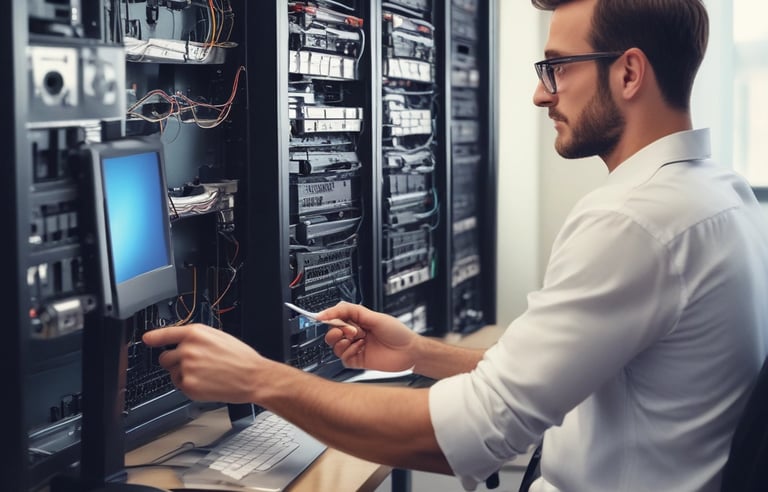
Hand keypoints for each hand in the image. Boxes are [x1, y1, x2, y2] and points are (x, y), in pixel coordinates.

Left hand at [142, 324, 262, 403]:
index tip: (146, 339)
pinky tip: (206, 383)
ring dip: (183, 374)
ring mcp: (187, 368)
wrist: (253, 377)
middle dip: (174, 361)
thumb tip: (181, 342)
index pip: (166, 334)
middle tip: (193, 365)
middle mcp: (188, 349)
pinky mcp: (189, 386)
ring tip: (205, 374)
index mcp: (196, 334)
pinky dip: (190, 386)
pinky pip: (180, 386)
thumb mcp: (219, 337)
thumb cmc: (241, 358)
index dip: (153, 337)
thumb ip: (197, 338)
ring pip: (172, 373)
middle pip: (165, 357)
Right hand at [320, 301, 417, 371]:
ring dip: (344, 341)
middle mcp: (355, 334)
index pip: (336, 317)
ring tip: (358, 338)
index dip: (329, 316)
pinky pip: (343, 358)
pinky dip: (349, 351)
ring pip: (335, 346)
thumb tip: (331, 310)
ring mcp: (356, 347)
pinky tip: (361, 347)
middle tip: (351, 329)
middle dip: (338, 329)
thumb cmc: (397, 332)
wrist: (409, 351)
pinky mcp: (358, 361)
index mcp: (358, 321)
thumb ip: (351, 311)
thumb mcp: (373, 316)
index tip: (322, 317)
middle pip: (332, 332)